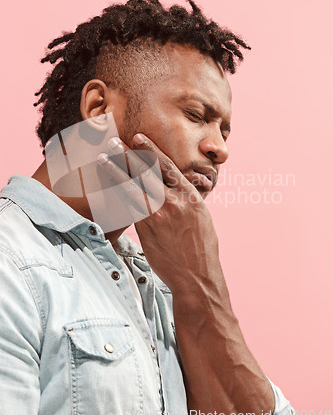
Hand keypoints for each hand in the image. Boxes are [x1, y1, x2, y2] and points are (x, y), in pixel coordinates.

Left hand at [98, 133, 221, 292]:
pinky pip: (129, 208)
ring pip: (133, 187)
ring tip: (103, 158)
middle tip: (113, 141)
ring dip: (116, 171)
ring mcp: (158, 216)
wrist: (197, 276)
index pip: (167, 166)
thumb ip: (186, 199)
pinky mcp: (146, 230)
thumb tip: (174, 188)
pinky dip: (117, 194)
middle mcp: (174, 202)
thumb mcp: (202, 217)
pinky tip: (106, 186)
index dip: (151, 149)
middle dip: (128, 154)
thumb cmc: (202, 248)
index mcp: (191, 196)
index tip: (138, 138)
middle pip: (146, 172)